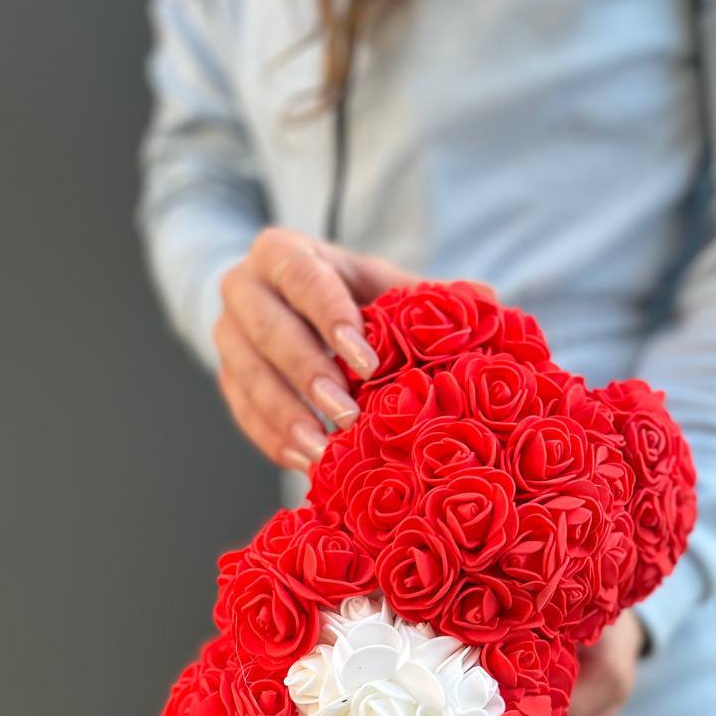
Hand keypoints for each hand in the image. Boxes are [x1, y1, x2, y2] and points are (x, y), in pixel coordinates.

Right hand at [213, 227, 420, 470]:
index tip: (368, 363)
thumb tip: (488, 299)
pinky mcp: (227, 380)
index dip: (332, 318)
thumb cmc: (353, 296)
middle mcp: (244, 288)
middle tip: (348, 415)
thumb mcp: (384, 284)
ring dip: (288, 418)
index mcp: (283, 252)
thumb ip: (428, 294)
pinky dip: (275, 441)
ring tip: (324, 453)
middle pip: (269, 331)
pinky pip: (244, 414)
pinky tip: (307, 463)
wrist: (292, 309)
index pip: (302, 278)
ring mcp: (227, 337)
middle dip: (309, 374)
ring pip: (249, 377)